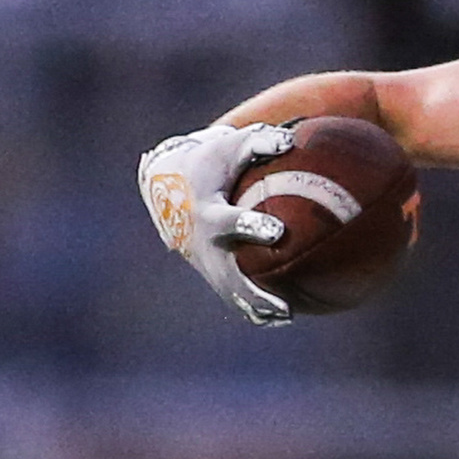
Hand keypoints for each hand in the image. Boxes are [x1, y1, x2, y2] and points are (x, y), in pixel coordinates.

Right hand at [136, 122, 298, 325]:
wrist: (167, 188)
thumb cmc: (209, 163)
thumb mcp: (228, 147)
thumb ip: (259, 142)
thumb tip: (292, 139)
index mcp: (207, 212)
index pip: (229, 222)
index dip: (250, 226)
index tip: (276, 230)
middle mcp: (205, 244)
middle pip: (229, 275)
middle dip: (253, 291)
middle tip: (285, 307)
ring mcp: (206, 263)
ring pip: (232, 295)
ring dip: (258, 309)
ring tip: (288, 317)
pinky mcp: (212, 273)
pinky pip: (234, 298)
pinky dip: (255, 310)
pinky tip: (283, 319)